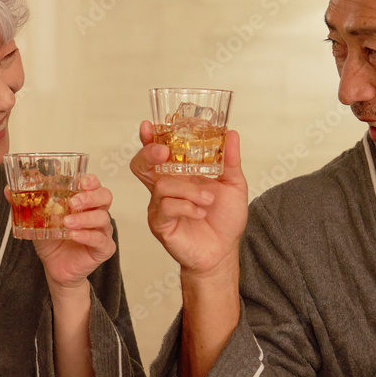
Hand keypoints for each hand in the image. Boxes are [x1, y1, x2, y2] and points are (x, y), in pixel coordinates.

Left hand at [4, 175, 115, 298]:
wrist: (54, 267)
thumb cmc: (51, 240)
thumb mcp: (37, 220)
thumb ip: (27, 204)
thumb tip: (8, 189)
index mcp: (85, 202)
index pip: (95, 185)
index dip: (91, 181)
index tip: (81, 181)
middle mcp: (96, 213)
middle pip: (105, 197)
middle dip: (90, 197)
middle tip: (73, 202)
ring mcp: (102, 231)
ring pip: (103, 218)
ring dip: (85, 218)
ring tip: (67, 222)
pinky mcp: (103, 249)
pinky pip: (101, 240)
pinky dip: (87, 236)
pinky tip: (74, 235)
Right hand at [129, 120, 247, 277]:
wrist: (224, 250)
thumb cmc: (225, 218)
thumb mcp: (233, 185)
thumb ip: (230, 161)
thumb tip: (231, 134)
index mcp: (180, 174)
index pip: (158, 152)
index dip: (150, 139)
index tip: (148, 126)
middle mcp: (166, 187)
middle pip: (142, 164)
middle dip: (149, 153)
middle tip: (165, 153)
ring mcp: (160, 206)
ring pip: (162, 185)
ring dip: (188, 189)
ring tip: (208, 199)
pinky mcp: (161, 224)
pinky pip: (166, 207)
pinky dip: (186, 206)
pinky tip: (200, 212)